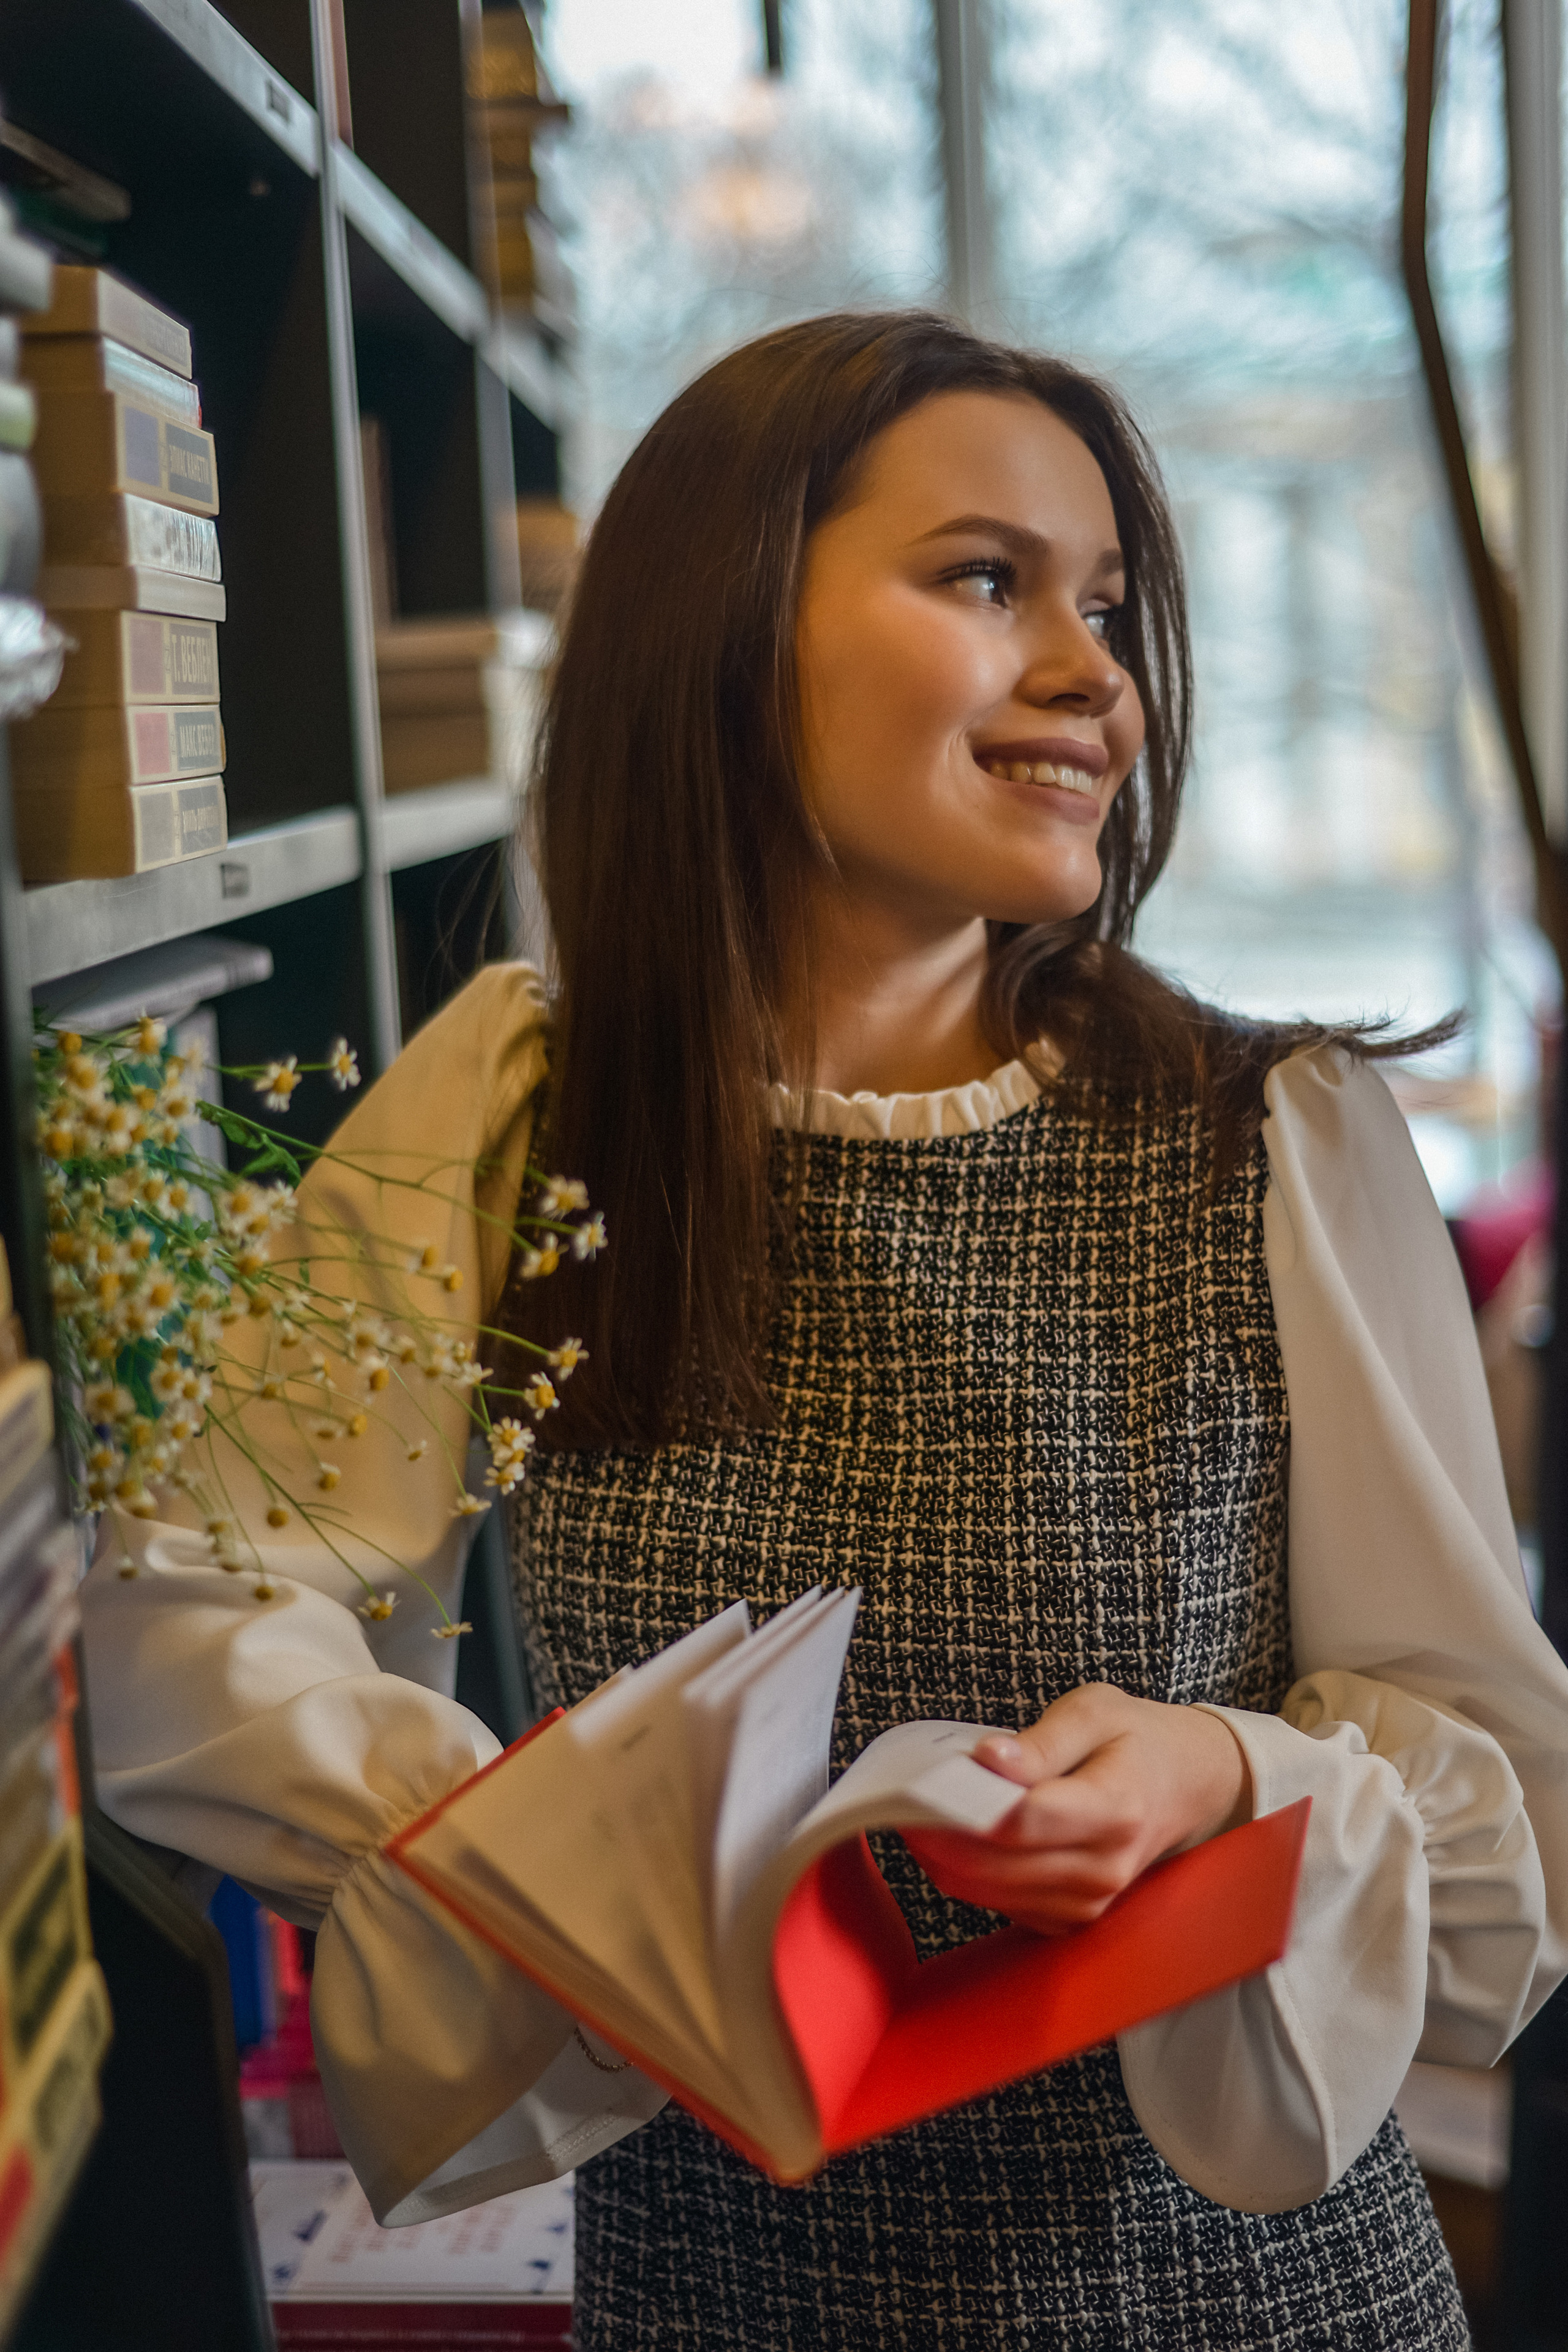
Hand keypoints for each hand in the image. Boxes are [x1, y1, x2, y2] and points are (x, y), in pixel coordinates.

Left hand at [903, 1684, 1253, 1936]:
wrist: (1185, 1783)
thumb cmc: (1135, 1741)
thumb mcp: (1094, 1711)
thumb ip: (1040, 1742)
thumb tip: (987, 1761)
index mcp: (1115, 1809)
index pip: (1024, 1823)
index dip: (963, 1809)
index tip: (920, 1787)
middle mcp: (1104, 1868)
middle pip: (994, 1866)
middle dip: (936, 1834)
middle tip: (899, 1797)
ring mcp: (1089, 1902)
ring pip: (986, 1892)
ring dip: (943, 1857)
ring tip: (921, 1811)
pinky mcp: (1070, 1918)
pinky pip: (998, 1905)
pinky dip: (967, 1874)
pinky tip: (954, 1837)